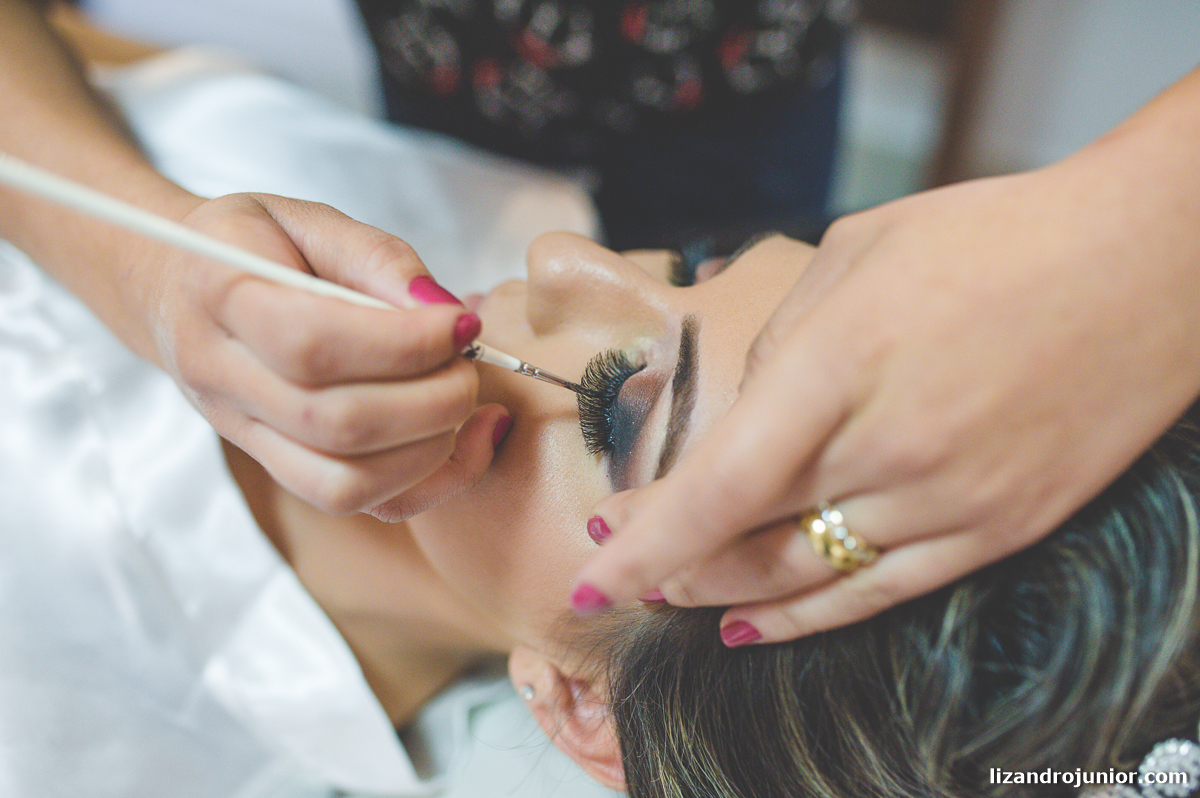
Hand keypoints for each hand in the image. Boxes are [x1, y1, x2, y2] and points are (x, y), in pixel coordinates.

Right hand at [125, 192, 509, 519]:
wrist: (179, 289)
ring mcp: (246, 435)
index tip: (461, 322)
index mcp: (221, 298)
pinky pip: (356, 503)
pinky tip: (467, 437)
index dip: (403, 343)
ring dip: (432, 446)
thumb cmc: (254, 244)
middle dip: (432, 398)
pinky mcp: (278, 468)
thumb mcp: (308, 218)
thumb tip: (442, 308)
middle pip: (336, 425)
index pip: (312, 344)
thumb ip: (376, 257)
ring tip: (461, 392)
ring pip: (345, 484)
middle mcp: (223, 379)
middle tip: (469, 360)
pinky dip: (427, 482)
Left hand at [573, 81, 1199, 642]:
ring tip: (673, 594)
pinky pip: (880, 596)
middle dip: (668, 563)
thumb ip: (785, 342)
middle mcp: (888, 448)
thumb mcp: (855, 252)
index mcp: (840, 365)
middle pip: (749, 540)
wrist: (1142, 265)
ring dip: (724, 594)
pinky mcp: (996, 529)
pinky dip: (807, 620)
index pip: (718, 485)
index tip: (593, 574)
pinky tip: (753, 629)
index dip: (645, 544)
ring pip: (804, 578)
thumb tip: (747, 412)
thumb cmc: (990, 238)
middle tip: (621, 563)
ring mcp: (948, 500)